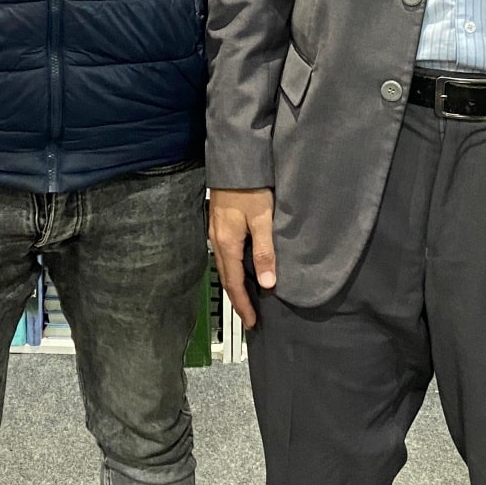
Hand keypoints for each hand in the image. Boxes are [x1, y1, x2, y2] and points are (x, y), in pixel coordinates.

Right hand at [209, 187, 274, 328]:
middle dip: (237, 299)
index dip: (243, 304)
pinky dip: (233, 269)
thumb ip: (265, 251)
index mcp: (227, 244)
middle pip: (226, 278)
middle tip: (249, 317)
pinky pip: (225, 255)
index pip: (234, 283)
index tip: (251, 322)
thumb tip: (268, 284)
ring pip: (224, 267)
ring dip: (235, 285)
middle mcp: (217, 241)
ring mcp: (216, 232)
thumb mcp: (262, 219)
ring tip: (247, 298)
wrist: (235, 162)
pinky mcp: (220, 224)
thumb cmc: (250, 188)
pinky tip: (243, 269)